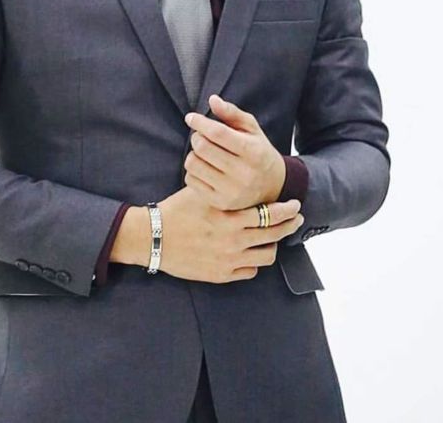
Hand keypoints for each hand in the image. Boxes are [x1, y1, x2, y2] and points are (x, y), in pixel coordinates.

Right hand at [157, 186, 303, 283]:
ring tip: (273, 237)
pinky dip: (254, 262)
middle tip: (296, 218)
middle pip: (273, 235)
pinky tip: (252, 252)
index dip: (285, 209)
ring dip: (273, 245)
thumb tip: (241, 174)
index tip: (294, 204)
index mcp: (229, 217)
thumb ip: (224, 187)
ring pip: (266, 256)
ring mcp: (228, 260)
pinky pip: (249, 271)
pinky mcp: (220, 275)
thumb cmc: (176, 210)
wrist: (153, 238)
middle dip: (289, 225)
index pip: (268, 214)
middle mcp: (233, 240)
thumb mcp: (201, 193)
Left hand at [183, 94, 285, 211]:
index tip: (191, 117)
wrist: (273, 187)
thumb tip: (212, 99)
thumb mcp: (252, 129)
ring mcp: (231, 192)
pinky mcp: (220, 203)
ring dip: (193, 153)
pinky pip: (191, 180)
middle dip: (197, 136)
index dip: (200, 122)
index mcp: (253, 152)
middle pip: (202, 147)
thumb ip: (232, 113)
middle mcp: (243, 174)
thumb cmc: (258, 152)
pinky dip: (193, 170)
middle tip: (201, 136)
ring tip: (204, 153)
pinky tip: (205, 168)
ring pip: (193, 164)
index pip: (218, 133)